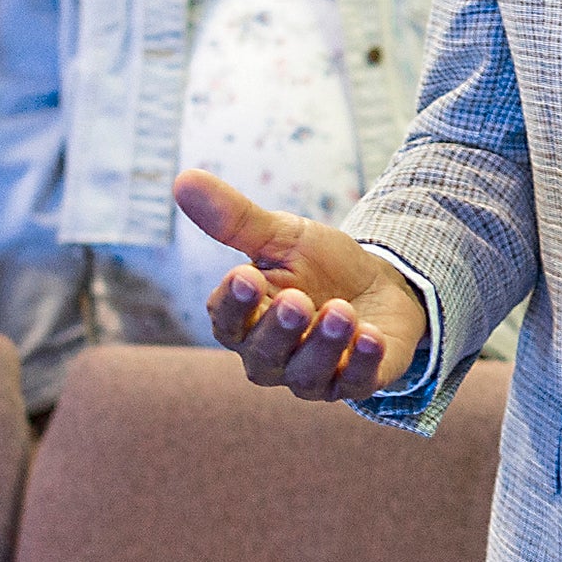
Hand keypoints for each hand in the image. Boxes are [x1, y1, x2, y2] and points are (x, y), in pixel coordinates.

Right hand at [176, 169, 429, 402]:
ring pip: (307, 375)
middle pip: (263, 355)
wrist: (378, 284)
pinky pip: (356, 383)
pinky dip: (363, 364)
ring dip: (324, 344)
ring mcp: (312, 376)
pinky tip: (371, 336)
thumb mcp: (280, 235)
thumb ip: (234, 218)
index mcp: (245, 321)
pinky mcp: (355, 382)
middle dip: (281, 329)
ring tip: (341, 310)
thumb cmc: (318, 265)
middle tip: (298, 298)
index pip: (227, 321)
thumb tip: (182, 178)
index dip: (235, 303)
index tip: (246, 275)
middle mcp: (271, 358)